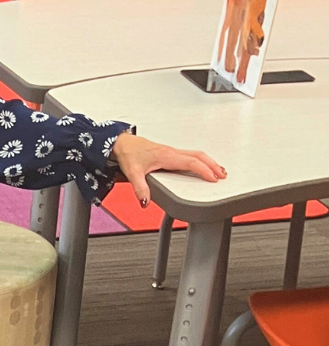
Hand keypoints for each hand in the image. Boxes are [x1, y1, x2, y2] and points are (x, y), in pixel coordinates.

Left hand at [111, 131, 225, 206]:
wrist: (123, 143)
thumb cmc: (129, 154)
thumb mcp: (133, 173)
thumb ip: (140, 189)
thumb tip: (145, 201)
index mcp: (167, 156)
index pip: (191, 163)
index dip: (204, 170)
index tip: (213, 178)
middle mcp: (172, 152)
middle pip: (199, 156)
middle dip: (213, 165)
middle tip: (222, 176)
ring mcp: (172, 151)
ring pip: (196, 154)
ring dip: (209, 161)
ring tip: (219, 171)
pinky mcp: (170, 153)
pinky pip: (190, 155)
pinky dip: (201, 160)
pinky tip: (202, 166)